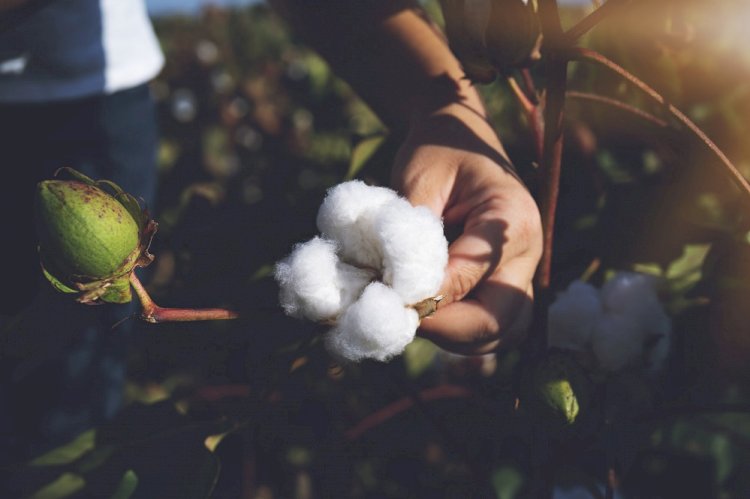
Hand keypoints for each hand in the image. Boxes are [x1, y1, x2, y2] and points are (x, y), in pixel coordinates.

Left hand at [392, 102, 542, 354]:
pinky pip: (493, 327)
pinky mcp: (507, 285)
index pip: (470, 276)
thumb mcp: (420, 178)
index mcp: (512, 218)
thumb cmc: (439, 151)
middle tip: (399, 319)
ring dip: (454, 337)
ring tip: (410, 317)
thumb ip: (412, 231)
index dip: (428, 296)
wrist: (459, 139)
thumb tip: (397, 288)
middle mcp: (528, 253)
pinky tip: (425, 316)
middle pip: (501, 320)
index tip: (386, 299)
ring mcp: (522, 273)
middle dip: (447, 330)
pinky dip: (459, 333)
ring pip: (501, 333)